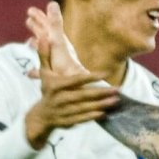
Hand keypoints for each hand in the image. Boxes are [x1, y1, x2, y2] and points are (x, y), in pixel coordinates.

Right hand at [23, 3, 118, 148]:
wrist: (41, 116)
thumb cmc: (47, 91)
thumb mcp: (44, 73)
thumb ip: (45, 56)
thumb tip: (44, 37)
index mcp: (55, 86)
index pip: (75, 81)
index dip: (90, 77)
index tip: (104, 73)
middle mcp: (60, 99)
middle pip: (83, 95)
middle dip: (101, 93)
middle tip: (117, 89)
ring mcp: (64, 111)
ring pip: (85, 108)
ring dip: (101, 105)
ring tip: (116, 100)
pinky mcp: (69, 121)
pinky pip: (82, 119)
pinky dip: (93, 116)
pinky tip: (105, 113)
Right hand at [26, 2, 84, 75]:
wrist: (74, 85)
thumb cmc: (65, 64)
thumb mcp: (57, 41)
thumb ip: (55, 24)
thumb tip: (52, 3)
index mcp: (56, 40)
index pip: (46, 25)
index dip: (38, 17)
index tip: (30, 10)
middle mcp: (56, 50)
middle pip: (44, 35)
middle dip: (37, 27)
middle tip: (28, 20)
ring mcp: (54, 62)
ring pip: (43, 51)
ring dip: (37, 45)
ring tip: (30, 41)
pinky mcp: (53, 75)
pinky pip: (42, 70)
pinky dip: (35, 70)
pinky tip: (29, 73)